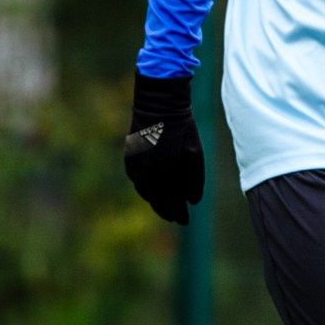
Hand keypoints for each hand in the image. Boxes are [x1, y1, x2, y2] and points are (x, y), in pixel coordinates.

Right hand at [123, 72, 204, 224]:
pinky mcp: (129, 157)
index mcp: (163, 169)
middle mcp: (145, 169)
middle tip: (176, 220)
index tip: (185, 221)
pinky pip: (136, 180)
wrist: (158, 103)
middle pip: (156, 199)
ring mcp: (134, 164)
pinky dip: (144, 189)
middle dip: (167, 211)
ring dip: (154, 202)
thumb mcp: (195, 152)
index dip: (178, 212)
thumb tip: (193, 201)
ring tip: (165, 209)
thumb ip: (195, 178)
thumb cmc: (182, 126)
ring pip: (144, 191)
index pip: (170, 199)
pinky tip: (151, 193)